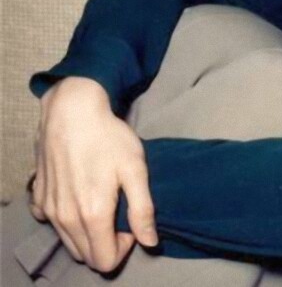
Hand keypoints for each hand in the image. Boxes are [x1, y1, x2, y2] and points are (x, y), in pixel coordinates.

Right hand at [31, 77, 158, 271]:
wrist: (72, 113)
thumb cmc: (109, 139)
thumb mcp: (136, 170)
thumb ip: (142, 210)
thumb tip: (150, 242)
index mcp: (92, 216)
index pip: (104, 261)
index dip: (123, 249)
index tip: (130, 224)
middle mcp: (65, 219)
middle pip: (85, 256)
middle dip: (105, 244)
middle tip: (119, 214)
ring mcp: (48, 210)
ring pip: (69, 242)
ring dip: (87, 234)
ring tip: (103, 203)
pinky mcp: (39, 198)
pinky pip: (52, 223)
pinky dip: (67, 219)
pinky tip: (79, 196)